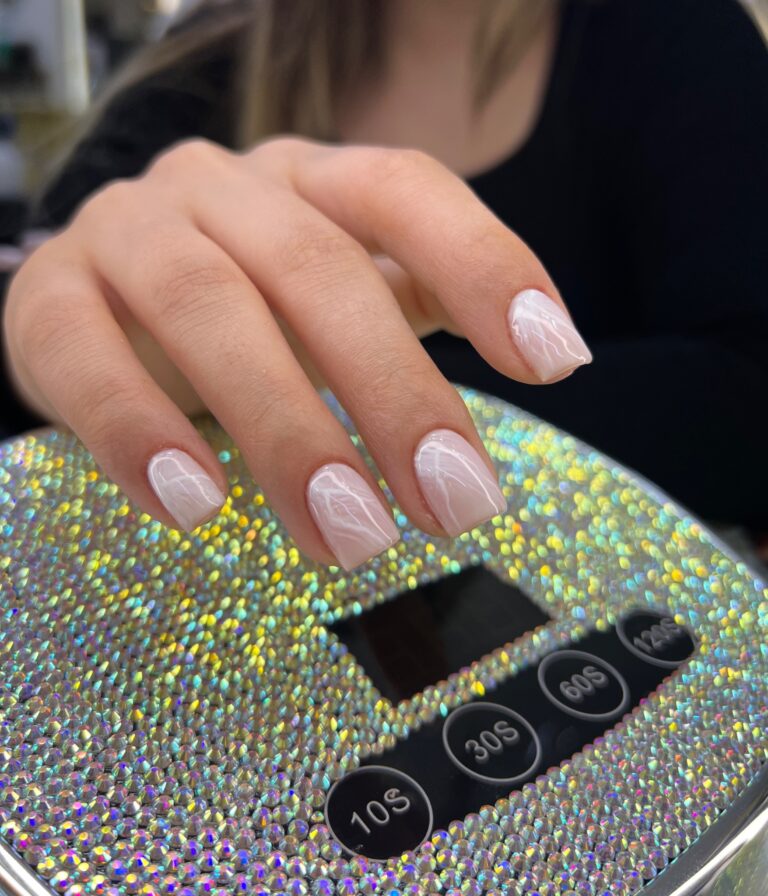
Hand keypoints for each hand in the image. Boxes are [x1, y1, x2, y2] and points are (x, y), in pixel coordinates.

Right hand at [3, 138, 590, 569]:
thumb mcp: (341, 294)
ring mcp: (127, 233)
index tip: (556, 359)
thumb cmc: (251, 304)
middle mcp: (222, 189)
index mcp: (308, 180)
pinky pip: (83, 353)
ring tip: (349, 537)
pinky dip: (139, 429)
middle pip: (316, 269)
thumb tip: (554, 351)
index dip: (485, 263)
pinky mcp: (48, 295)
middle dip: (393, 392)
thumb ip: (426, 302)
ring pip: (207, 310)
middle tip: (455, 504)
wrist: (101, 295)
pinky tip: (195, 508)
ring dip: (286, 430)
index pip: (404, 191)